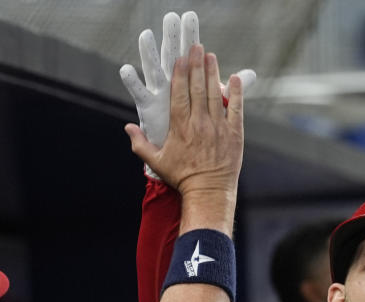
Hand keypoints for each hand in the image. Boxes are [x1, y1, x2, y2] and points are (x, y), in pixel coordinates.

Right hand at [120, 11, 255, 178]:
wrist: (209, 192)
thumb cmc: (182, 178)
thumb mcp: (157, 161)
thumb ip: (140, 143)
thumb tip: (127, 127)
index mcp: (180, 127)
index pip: (179, 93)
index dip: (179, 73)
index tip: (180, 58)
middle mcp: (199, 123)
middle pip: (197, 88)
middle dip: (196, 65)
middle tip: (196, 46)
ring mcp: (218, 128)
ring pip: (215, 94)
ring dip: (213, 73)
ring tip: (211, 56)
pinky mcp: (235, 134)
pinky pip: (236, 109)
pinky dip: (236, 93)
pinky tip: (235, 78)